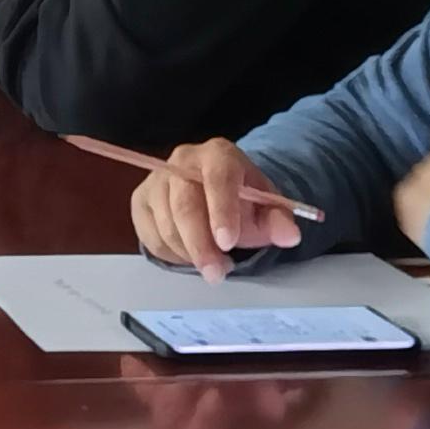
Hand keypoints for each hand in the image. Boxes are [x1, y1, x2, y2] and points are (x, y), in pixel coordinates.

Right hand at [130, 138, 317, 271]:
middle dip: (201, 246)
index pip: (218, 178)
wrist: (215, 188)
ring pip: (166, 225)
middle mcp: (181, 161)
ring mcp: (156, 180)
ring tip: (212, 264)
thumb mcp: (267, 207)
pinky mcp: (140, 200)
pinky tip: (191, 255)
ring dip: (190, 254)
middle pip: (185, 206)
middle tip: (217, 273)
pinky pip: (150, 236)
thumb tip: (290, 236)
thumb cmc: (242, 199)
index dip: (222, 211)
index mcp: (218, 155)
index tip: (228, 243)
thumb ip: (279, 221)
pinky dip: (172, 254)